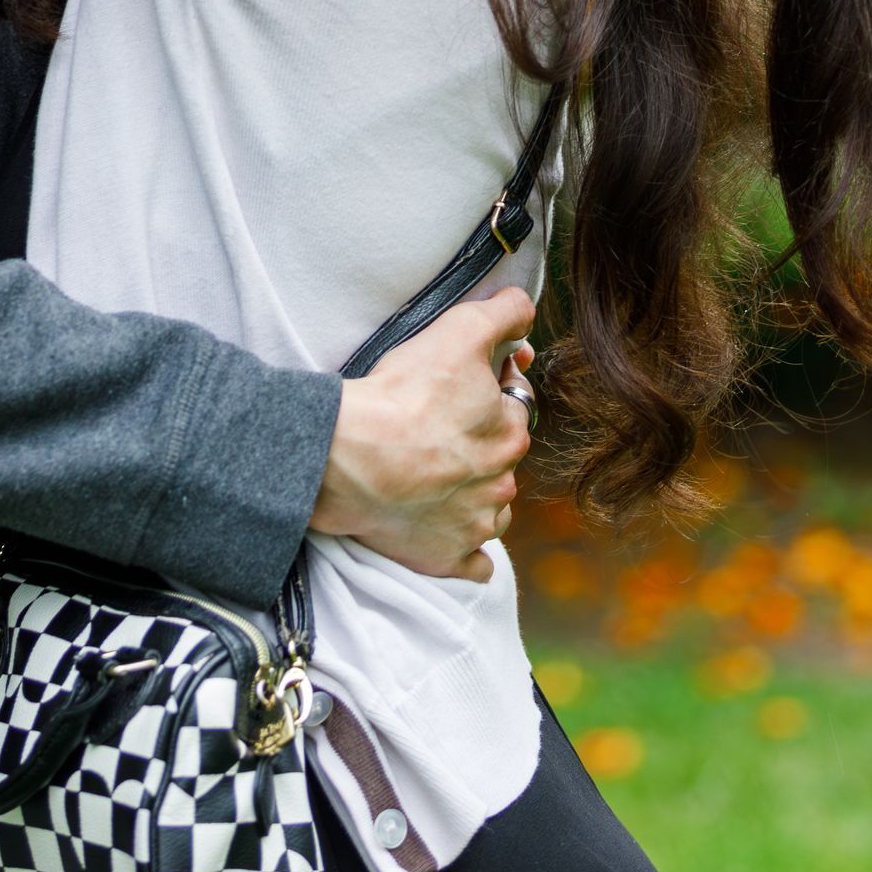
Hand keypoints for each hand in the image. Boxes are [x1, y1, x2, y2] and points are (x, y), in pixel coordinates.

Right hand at [311, 289, 534, 583]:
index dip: (488, 387)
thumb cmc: (403, 394)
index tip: (456, 382)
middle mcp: (501, 486)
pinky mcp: (443, 558)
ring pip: (489, 507)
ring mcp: (473, 527)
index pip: (513, 405)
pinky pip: (471, 561)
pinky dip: (464, 549)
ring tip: (433, 473)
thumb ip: (503, 315)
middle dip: (478, 440)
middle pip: (498, 457)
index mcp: (510, 435)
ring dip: (474, 493)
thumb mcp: (459, 331)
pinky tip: (447, 530)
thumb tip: (525, 310)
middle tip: (435, 423)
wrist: (345, 457)